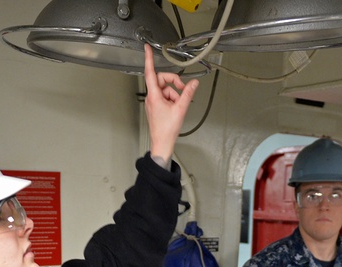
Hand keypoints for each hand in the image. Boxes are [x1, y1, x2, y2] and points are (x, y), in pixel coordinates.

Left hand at [143, 44, 198, 162]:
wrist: (162, 143)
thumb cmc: (167, 130)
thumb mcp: (181, 109)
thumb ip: (187, 94)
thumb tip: (194, 83)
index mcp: (154, 96)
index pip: (150, 72)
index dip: (148, 59)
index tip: (147, 48)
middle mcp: (151, 97)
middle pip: (162, 80)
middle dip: (174, 83)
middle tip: (183, 90)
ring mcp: (153, 102)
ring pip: (165, 89)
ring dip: (174, 94)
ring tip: (179, 106)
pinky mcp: (155, 107)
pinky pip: (165, 97)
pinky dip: (172, 100)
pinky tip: (176, 108)